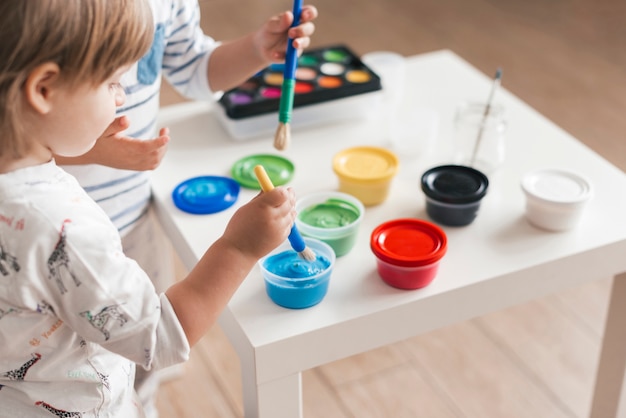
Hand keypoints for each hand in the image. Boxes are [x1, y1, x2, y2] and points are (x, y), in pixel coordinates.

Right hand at [55, 116, 169, 170]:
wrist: (89, 153)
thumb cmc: (96, 138)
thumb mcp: (101, 128)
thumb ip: (115, 124)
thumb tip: (127, 119)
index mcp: (124, 148)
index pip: (144, 147)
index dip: (157, 143)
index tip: (166, 136)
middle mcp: (130, 158)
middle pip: (154, 155)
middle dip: (163, 144)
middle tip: (165, 130)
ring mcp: (132, 164)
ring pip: (154, 162)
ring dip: (162, 151)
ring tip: (163, 137)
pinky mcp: (133, 166)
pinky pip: (150, 165)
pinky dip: (158, 157)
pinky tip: (158, 147)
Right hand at [222, 187, 295, 259]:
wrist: (239, 251)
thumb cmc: (239, 228)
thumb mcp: (246, 208)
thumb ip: (261, 197)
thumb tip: (270, 188)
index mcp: (262, 207)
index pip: (282, 193)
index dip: (282, 190)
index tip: (281, 189)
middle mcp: (273, 217)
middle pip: (289, 202)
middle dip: (290, 196)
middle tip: (289, 192)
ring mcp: (279, 228)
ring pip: (292, 213)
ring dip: (290, 207)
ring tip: (286, 205)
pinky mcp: (282, 237)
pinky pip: (290, 224)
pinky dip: (288, 219)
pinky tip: (283, 217)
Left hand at [253, 4, 317, 62]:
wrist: (262, 48)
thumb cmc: (269, 32)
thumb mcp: (271, 25)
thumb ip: (280, 22)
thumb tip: (289, 15)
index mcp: (297, 18)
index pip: (309, 13)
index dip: (309, 13)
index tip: (303, 16)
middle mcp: (301, 29)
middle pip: (310, 28)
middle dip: (302, 30)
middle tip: (291, 33)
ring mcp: (300, 42)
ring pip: (306, 41)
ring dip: (300, 43)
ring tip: (292, 45)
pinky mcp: (295, 54)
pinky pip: (293, 56)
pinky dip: (283, 55)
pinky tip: (274, 54)